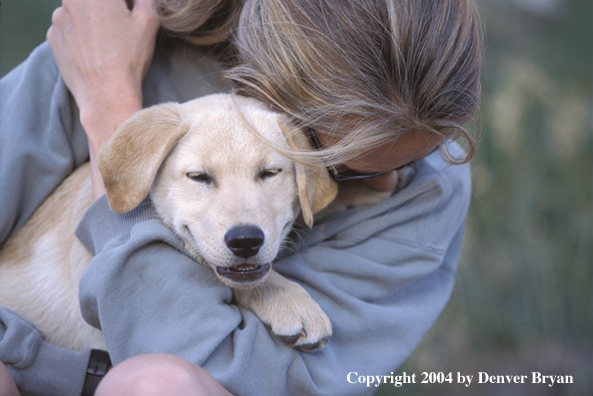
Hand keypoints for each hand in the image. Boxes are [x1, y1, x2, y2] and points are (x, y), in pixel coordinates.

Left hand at [47, 0, 159, 197]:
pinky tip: (94, 53)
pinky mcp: (53, 37)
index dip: (128, 4)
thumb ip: (145, 0)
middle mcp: (73, 0)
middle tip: (122, 31)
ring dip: (93, 21)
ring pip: (81, 12)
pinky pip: (69, 29)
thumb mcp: (148, 21)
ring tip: (107, 45)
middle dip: (110, 10)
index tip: (133, 14)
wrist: (106, 93)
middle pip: (95, 1)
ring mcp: (59, 19)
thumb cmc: (129, 57)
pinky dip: (81, 36)